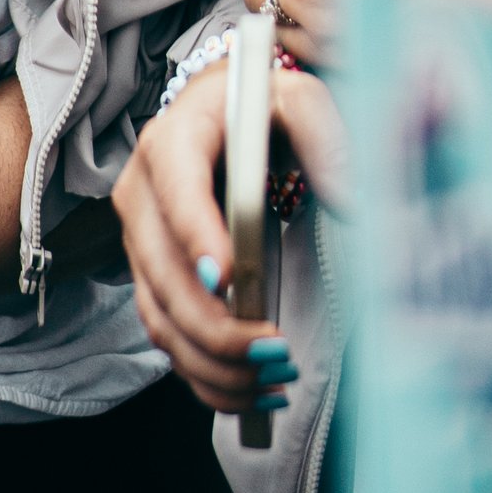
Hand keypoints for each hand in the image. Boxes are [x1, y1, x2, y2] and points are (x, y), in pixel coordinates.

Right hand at [116, 59, 348, 414]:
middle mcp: (142, 194)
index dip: (197, 237)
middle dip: (216, 325)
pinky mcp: (152, 279)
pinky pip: (167, 339)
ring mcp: (141, 242)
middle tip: (276, 350)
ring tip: (274, 380)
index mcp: (173, 140)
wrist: (224, 117)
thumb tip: (351, 201)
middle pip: (164, 273)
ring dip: (213, 361)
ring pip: (161, 318)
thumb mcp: (298, 100)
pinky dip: (205, 375)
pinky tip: (253, 393)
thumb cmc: (263, 111)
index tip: (232, 281)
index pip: (177, 189)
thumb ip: (325, 138)